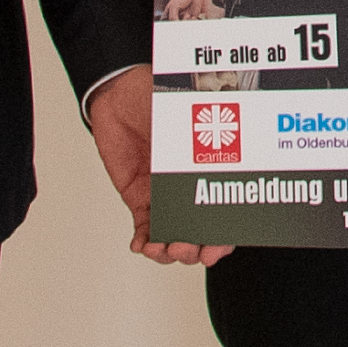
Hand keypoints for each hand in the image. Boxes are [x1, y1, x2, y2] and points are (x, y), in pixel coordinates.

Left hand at [87, 65, 228, 266]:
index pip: (225, 208)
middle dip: (199, 249)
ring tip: (166, 249)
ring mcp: (165, 195)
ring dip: (171, 250)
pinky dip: (144, 242)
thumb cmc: (157, 96)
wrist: (119, 95)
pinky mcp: (139, 198)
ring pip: (173, 235)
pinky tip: (143, 245)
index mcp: (210, 167)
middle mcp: (189, 185)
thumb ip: (207, 129)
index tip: (221, 245)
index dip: (225, 233)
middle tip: (194, 251)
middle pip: (201, 230)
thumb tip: (228, 139)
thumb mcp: (191, 113)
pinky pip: (144, 228)